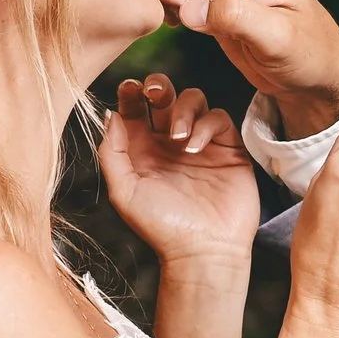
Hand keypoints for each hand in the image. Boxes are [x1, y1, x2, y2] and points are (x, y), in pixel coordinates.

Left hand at [99, 75, 259, 268]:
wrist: (204, 250)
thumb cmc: (161, 226)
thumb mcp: (124, 191)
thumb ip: (112, 152)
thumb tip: (111, 115)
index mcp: (143, 150)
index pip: (135, 110)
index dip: (131, 94)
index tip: (129, 88)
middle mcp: (170, 143)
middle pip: (165, 96)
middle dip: (158, 87)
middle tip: (154, 93)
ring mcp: (200, 143)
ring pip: (194, 100)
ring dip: (183, 108)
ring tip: (177, 138)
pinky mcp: (228, 149)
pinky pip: (219, 118)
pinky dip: (206, 125)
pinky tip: (195, 148)